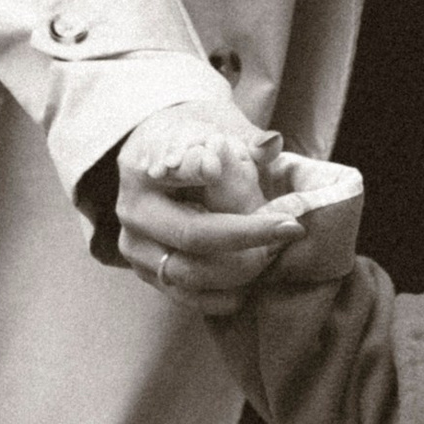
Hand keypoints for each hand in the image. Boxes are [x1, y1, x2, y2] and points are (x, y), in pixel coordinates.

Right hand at [115, 105, 305, 314]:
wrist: (163, 164)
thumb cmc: (196, 142)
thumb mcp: (216, 126)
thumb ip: (245, 138)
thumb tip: (272, 144)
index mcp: (144, 164)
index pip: (178, 171)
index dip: (204, 174)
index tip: (228, 171)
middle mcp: (133, 209)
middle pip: (192, 233)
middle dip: (248, 235)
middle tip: (289, 228)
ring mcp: (135, 246)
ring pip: (191, 272)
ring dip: (241, 269)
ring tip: (274, 252)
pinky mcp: (148, 273)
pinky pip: (188, 297)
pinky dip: (224, 296)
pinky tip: (251, 284)